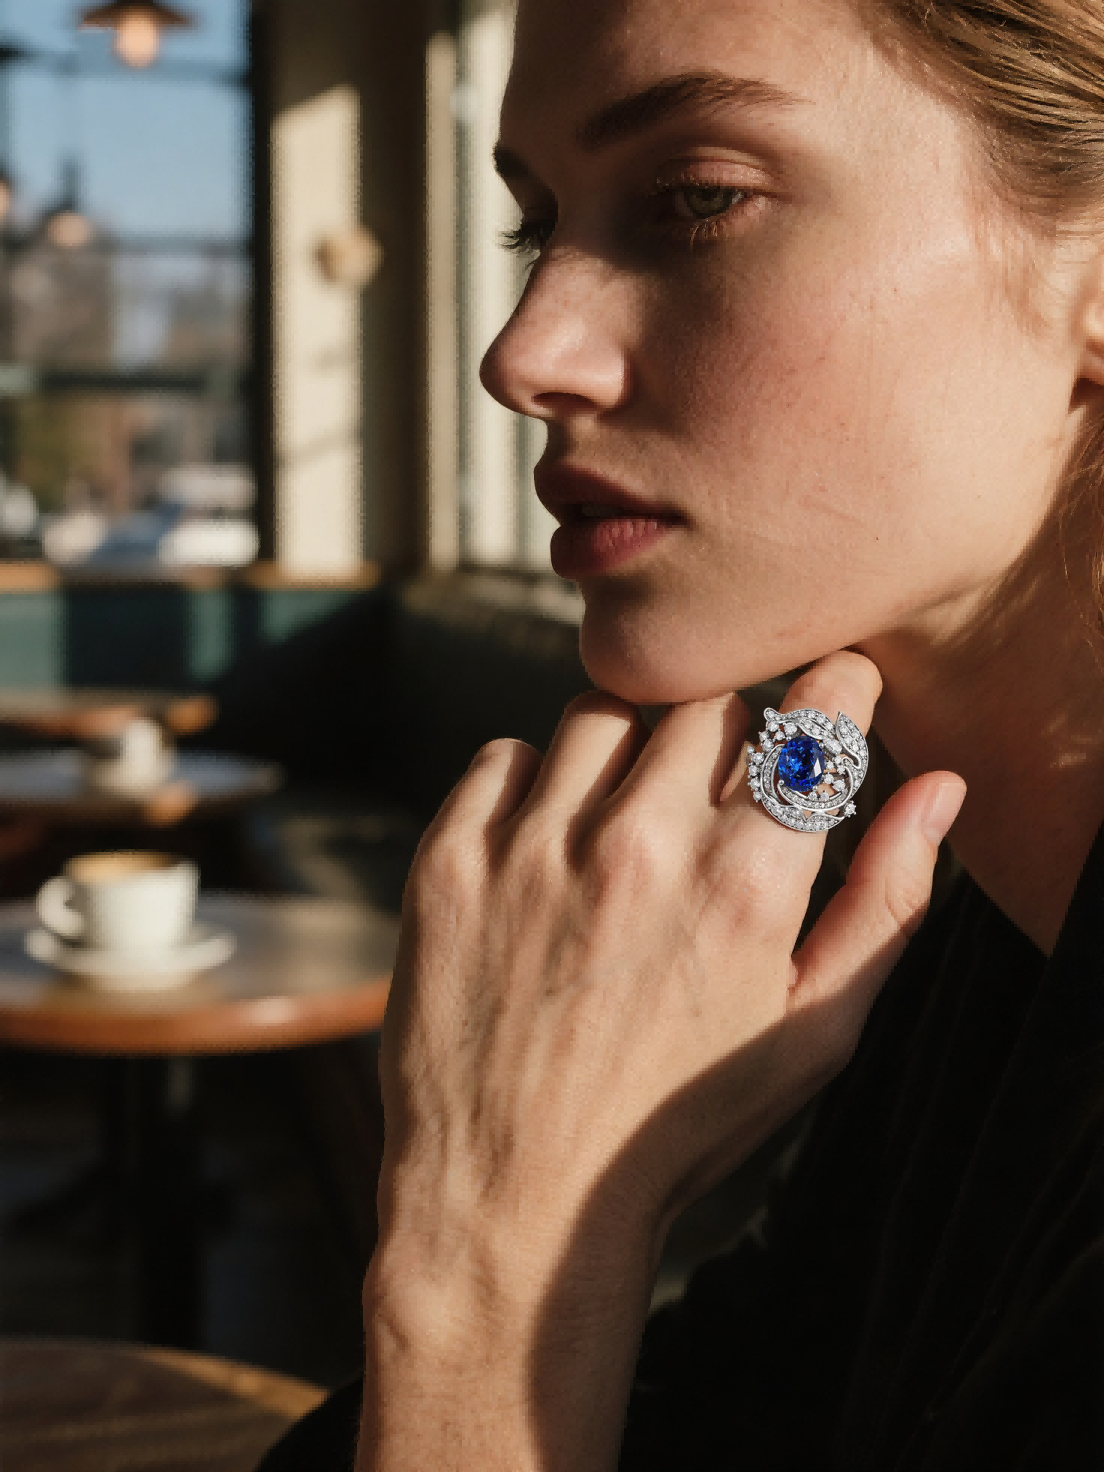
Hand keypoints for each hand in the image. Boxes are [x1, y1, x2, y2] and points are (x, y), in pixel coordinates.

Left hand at [361, 650, 963, 1470]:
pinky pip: (508, 754)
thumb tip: (939, 788)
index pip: (814, 716)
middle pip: (711, 702)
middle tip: (716, 804)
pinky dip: (534, 786)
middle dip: (732, 734)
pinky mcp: (451, 858)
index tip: (826, 704)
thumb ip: (886, 900)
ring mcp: (534, 847)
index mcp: (746, 883)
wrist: (514, 1195)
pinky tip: (546, 856)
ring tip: (627, 831)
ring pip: (607, 711)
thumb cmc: (678, 1120)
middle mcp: (641, 845)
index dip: (832, 696)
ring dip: (631, 751)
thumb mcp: (812, 1032)